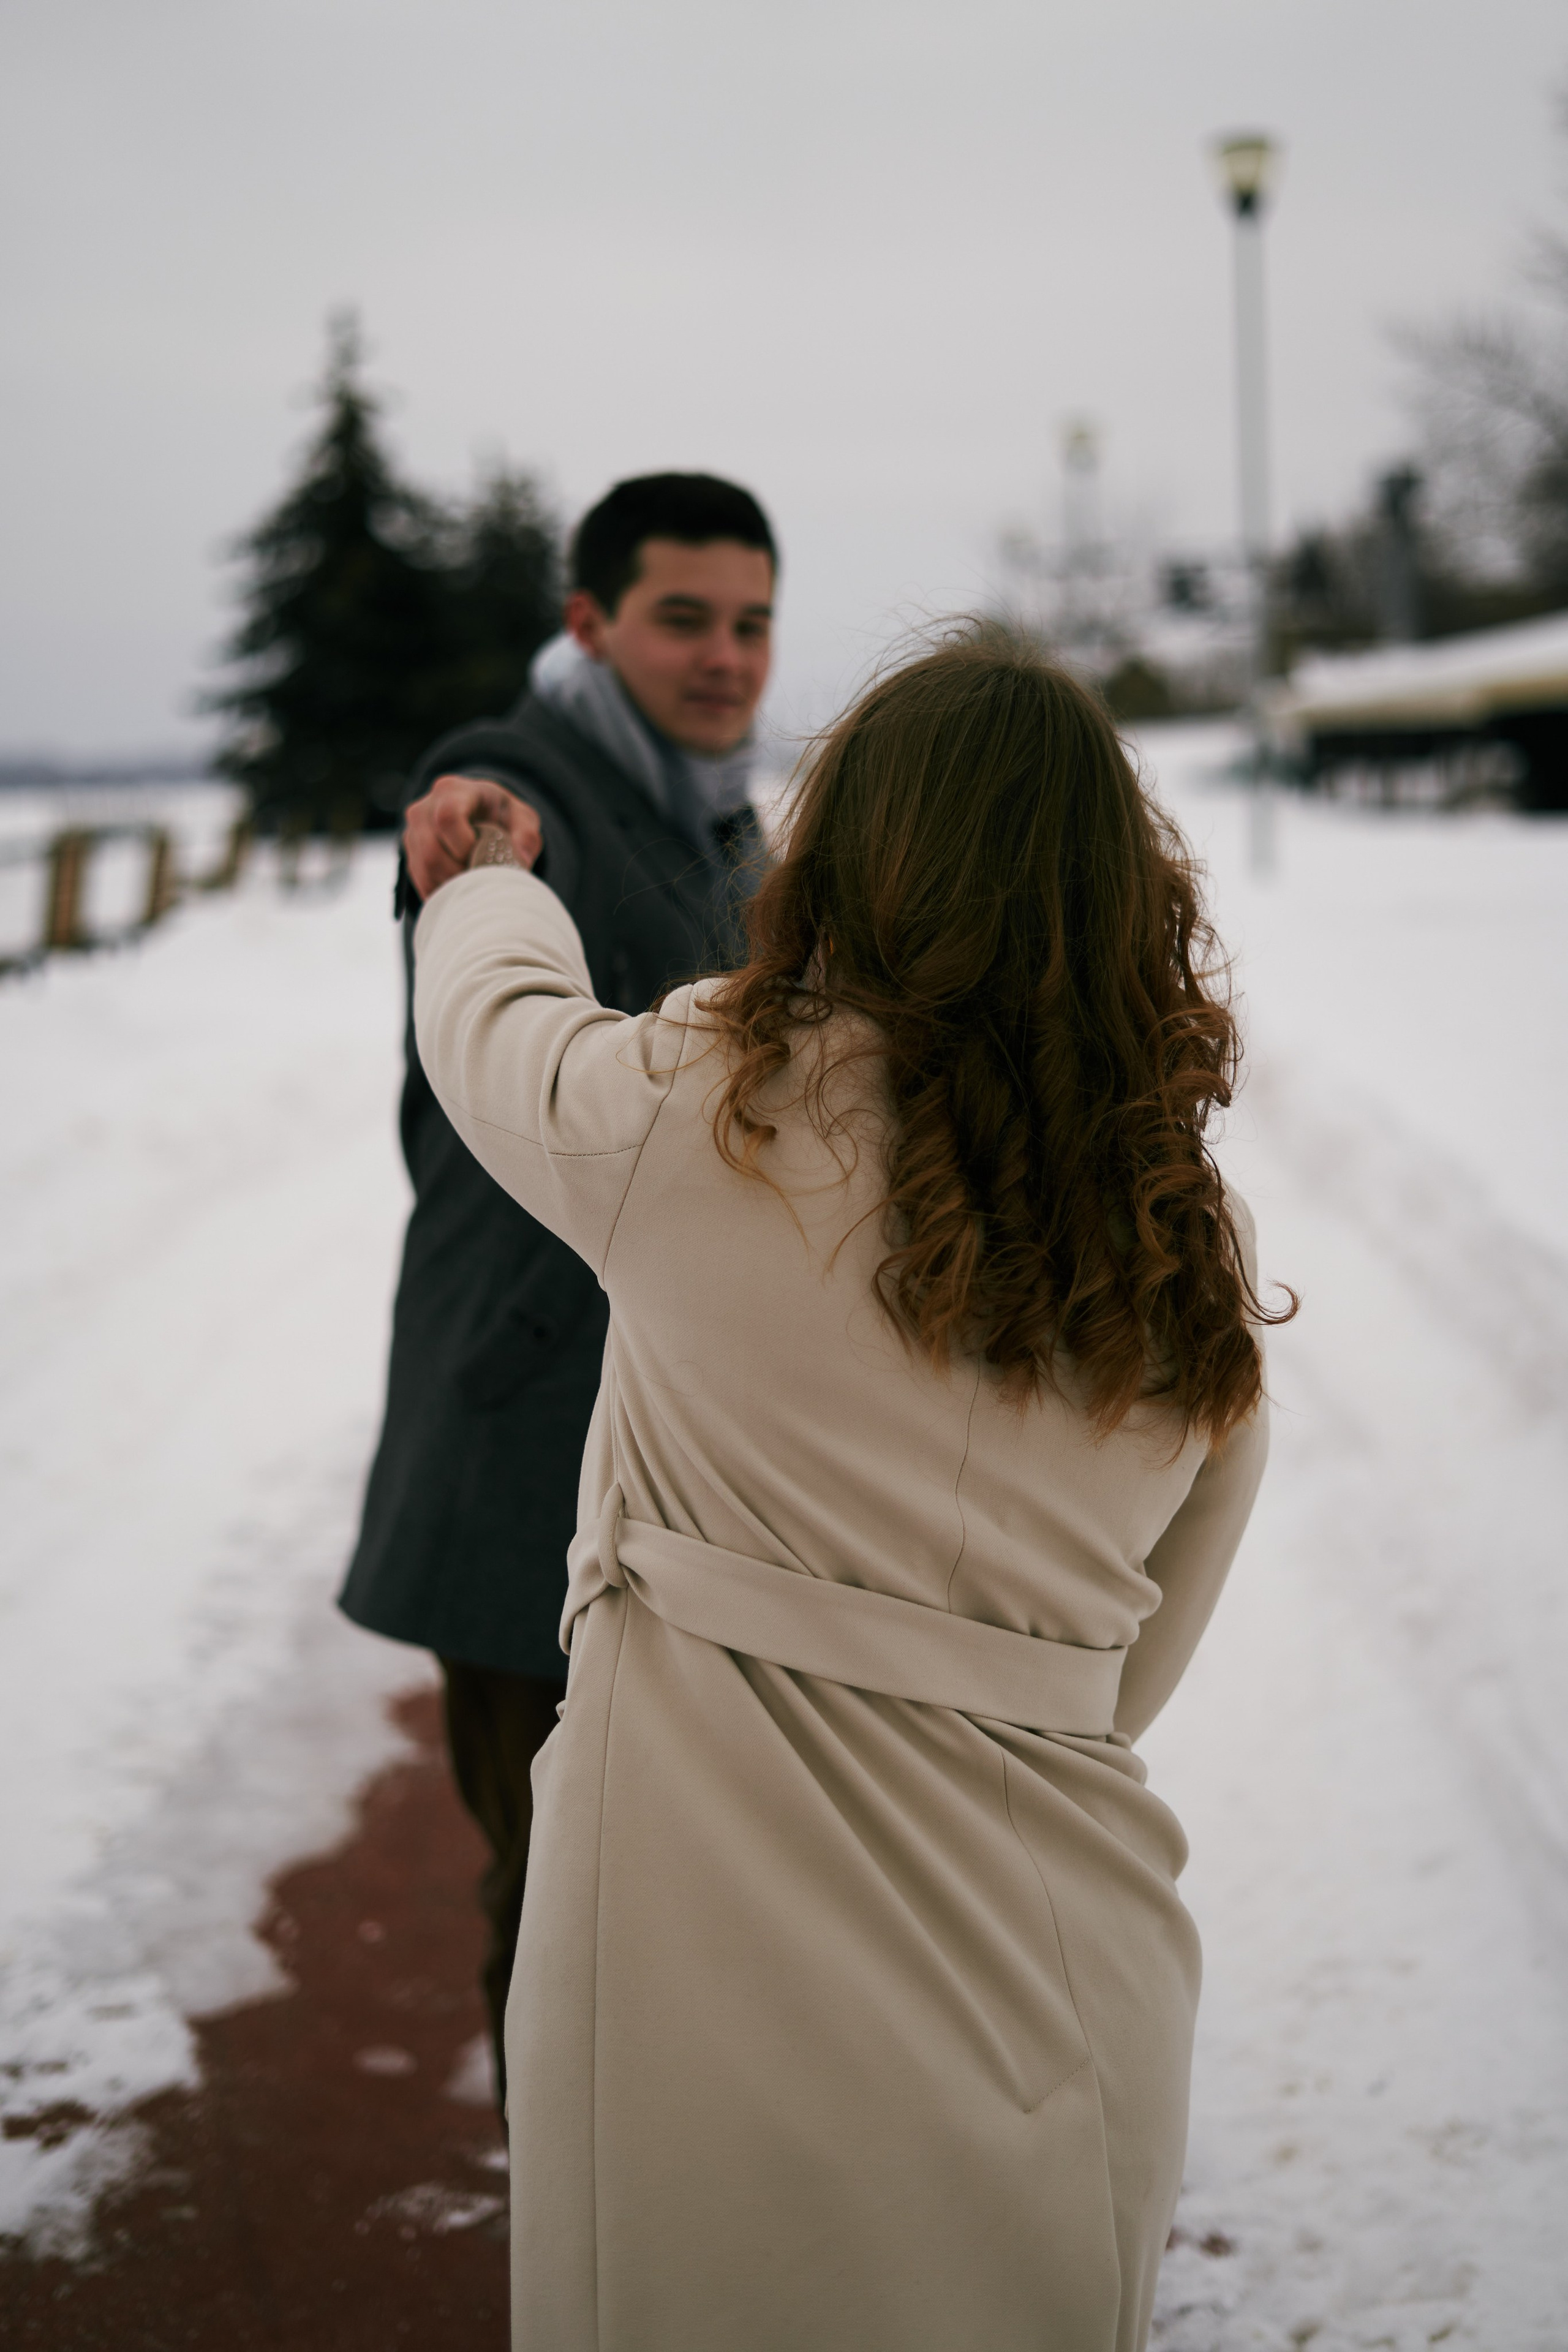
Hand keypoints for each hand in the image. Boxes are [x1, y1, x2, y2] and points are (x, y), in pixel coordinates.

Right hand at [403, 775, 543, 896]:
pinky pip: (420, 880)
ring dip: (451, 884)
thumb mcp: (522, 818)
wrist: (481, 816)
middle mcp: (425, 808)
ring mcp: (414, 831)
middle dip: (459, 872)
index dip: (464, 844)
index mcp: (454, 791)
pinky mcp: (411, 853)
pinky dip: (442, 891)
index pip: (447, 817)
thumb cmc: (502, 815)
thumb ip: (526, 835)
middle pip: (431, 849)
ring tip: (473, 885)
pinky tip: (461, 890)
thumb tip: (520, 860)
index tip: (482, 855)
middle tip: (480, 878)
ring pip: (424, 868)